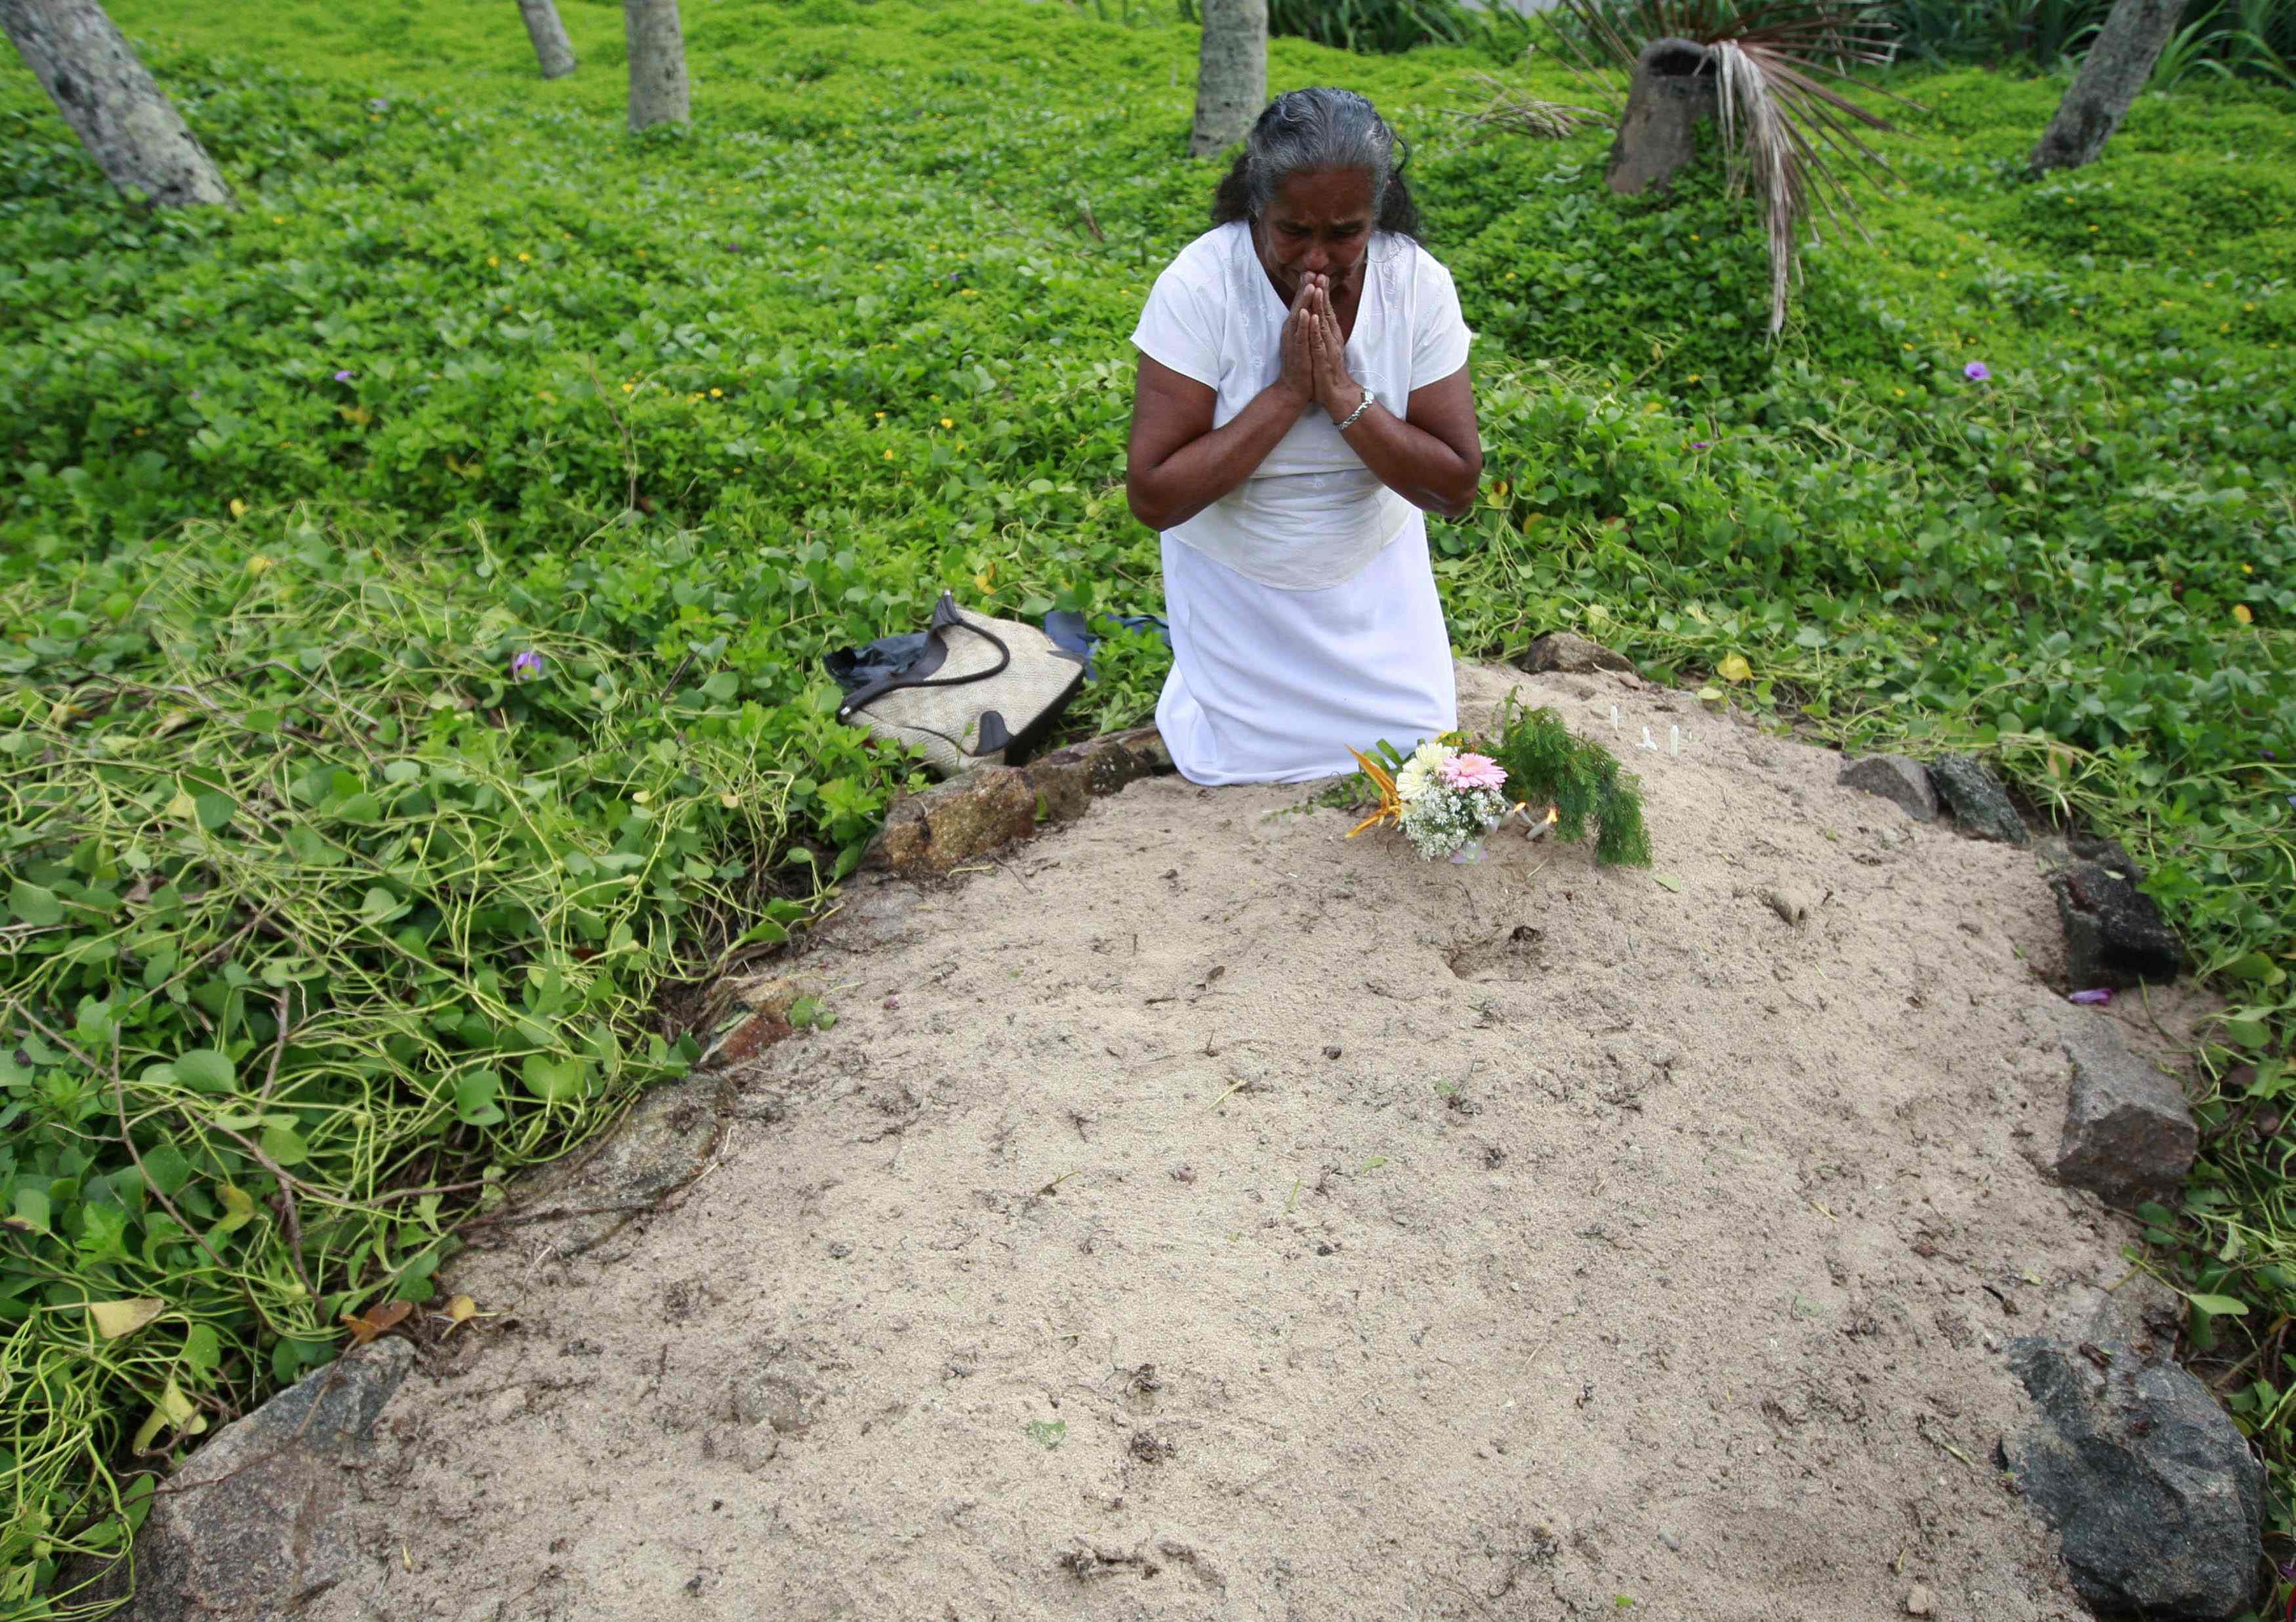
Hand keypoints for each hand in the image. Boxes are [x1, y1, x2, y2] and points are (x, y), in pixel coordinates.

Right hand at [1276, 277, 1316, 415]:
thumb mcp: (1304, 340)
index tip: (1313, 272)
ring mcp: (1293, 341)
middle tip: (1311, 271)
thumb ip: (1305, 325)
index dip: (1306, 288)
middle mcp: (1291, 331)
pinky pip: (1300, 336)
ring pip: (1298, 317)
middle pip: (1298, 305)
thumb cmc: (1301, 364)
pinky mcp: (1297, 352)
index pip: (1301, 304)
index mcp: (1295, 327)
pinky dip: (1303, 325)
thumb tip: (1310, 310)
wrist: (1294, 388)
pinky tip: (1306, 313)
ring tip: (1310, 286)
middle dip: (1305, 288)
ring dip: (1304, 302)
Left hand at [1305, 277, 1359, 421]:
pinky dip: (1316, 329)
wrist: (1334, 392)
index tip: (1319, 275)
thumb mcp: (1324, 347)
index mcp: (1329, 334)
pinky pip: (1319, 341)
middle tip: (1321, 273)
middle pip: (1327, 311)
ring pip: (1324, 323)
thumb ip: (1323, 332)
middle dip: (1323, 292)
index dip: (1323, 293)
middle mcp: (1331, 337)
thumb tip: (1320, 318)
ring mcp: (1328, 347)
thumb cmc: (1327, 370)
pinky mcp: (1324, 358)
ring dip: (1321, 306)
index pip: (1326, 310)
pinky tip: (1314, 318)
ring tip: (1318, 288)